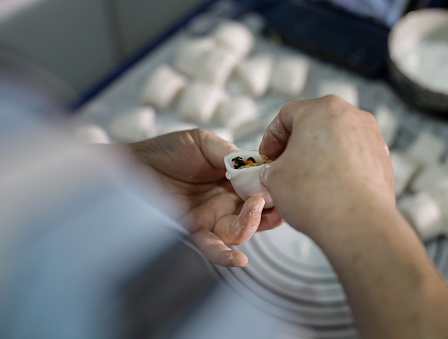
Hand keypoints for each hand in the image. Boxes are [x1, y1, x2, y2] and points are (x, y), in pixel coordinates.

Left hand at [129, 129, 282, 266]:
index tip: (280, 181)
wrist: (132, 165)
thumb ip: (228, 153)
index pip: (260, 188)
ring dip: (253, 224)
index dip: (272, 187)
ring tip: (254, 209)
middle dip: (269, 208)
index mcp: (231, 181)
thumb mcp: (202, 142)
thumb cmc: (165, 151)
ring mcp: (210, 218)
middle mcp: (225, 202)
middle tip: (271, 197)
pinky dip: (226, 257)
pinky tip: (238, 260)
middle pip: (257, 213)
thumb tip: (254, 163)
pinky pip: (212, 247)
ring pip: (240, 231)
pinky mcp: (193, 231)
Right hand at [258, 95, 394, 238]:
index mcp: (322, 109)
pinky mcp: (383, 160)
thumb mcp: (274, 177)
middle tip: (285, 167)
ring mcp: (372, 137)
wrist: (356, 223)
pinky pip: (354, 158)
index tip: (268, 156)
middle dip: (297, 145)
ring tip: (308, 182)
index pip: (287, 114)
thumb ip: (272, 167)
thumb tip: (276, 171)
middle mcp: (351, 116)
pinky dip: (340, 169)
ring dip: (320, 157)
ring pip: (337, 141)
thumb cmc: (316, 195)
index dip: (272, 137)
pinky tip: (329, 190)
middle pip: (315, 124)